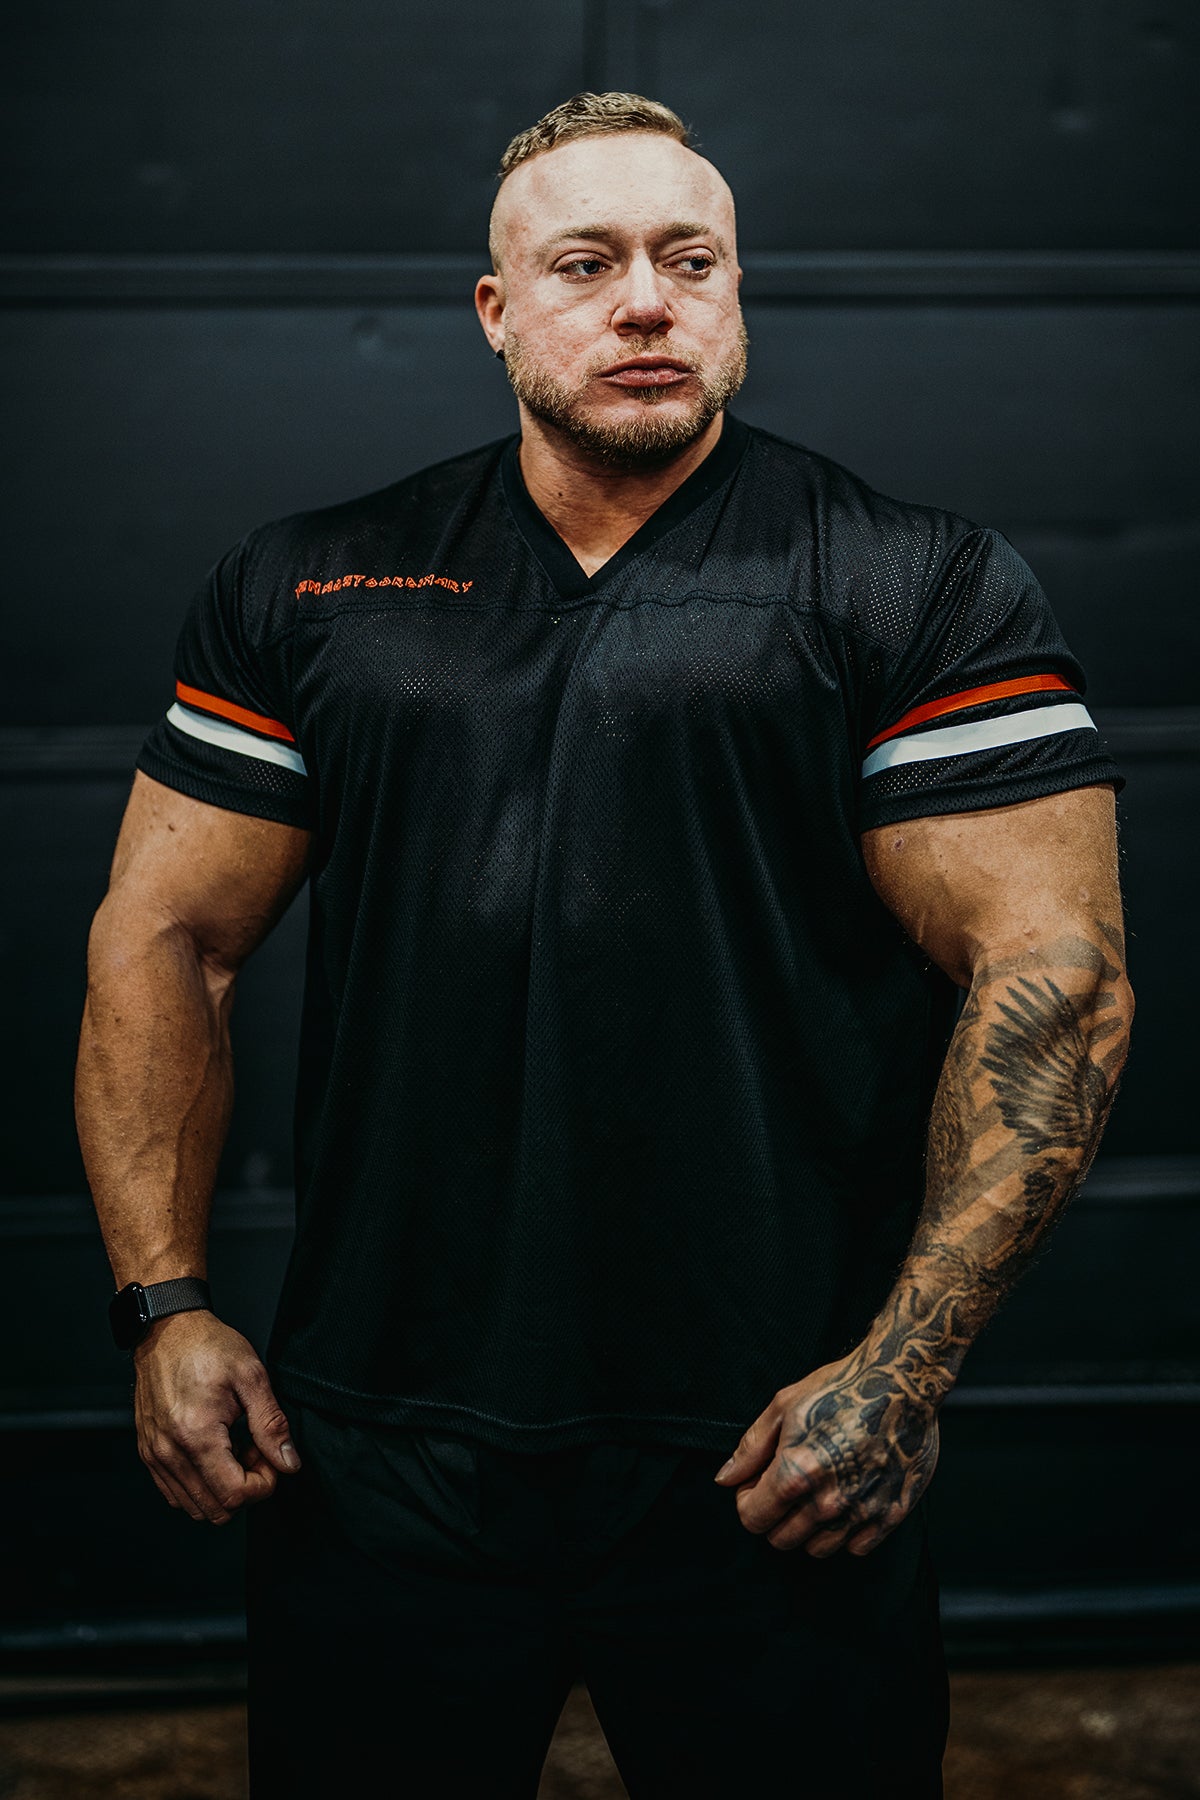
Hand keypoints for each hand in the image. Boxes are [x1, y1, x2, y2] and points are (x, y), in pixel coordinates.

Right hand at [132, 1311, 301, 1524]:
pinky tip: (214, 1454)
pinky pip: (175, 1494)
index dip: (264, 1484)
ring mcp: (155, 1456)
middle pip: (215, 1510)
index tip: (270, 1455)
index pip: (235, 1495)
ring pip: (195, 1507)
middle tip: (255, 1452)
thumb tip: (288, 1462)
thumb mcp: (252, 1377)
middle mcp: (169, 1453)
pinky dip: (200, 1486)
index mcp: (197, 1435)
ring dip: (222, 1489)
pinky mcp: (149, 1454)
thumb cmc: (207, 1347)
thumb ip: (271, 1425)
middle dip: (245, 1489)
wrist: (166, 1331)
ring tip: (235, 1451)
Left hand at [712, 1347, 939, 1556]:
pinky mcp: (890, 1515)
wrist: (900, 1382)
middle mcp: (827, 1502)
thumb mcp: (783, 1407)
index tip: (758, 1483)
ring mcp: (861, 1512)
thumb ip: (750, 1448)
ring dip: (809, 1527)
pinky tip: (846, 1499)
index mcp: (795, 1474)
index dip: (748, 1500)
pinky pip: (856, 1547)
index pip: (753, 1518)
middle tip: (787, 1485)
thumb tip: (725, 1479)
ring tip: (817, 1492)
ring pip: (817, 1549)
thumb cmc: (840, 1388)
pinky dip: (846, 1532)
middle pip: (781, 1539)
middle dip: (776, 1515)